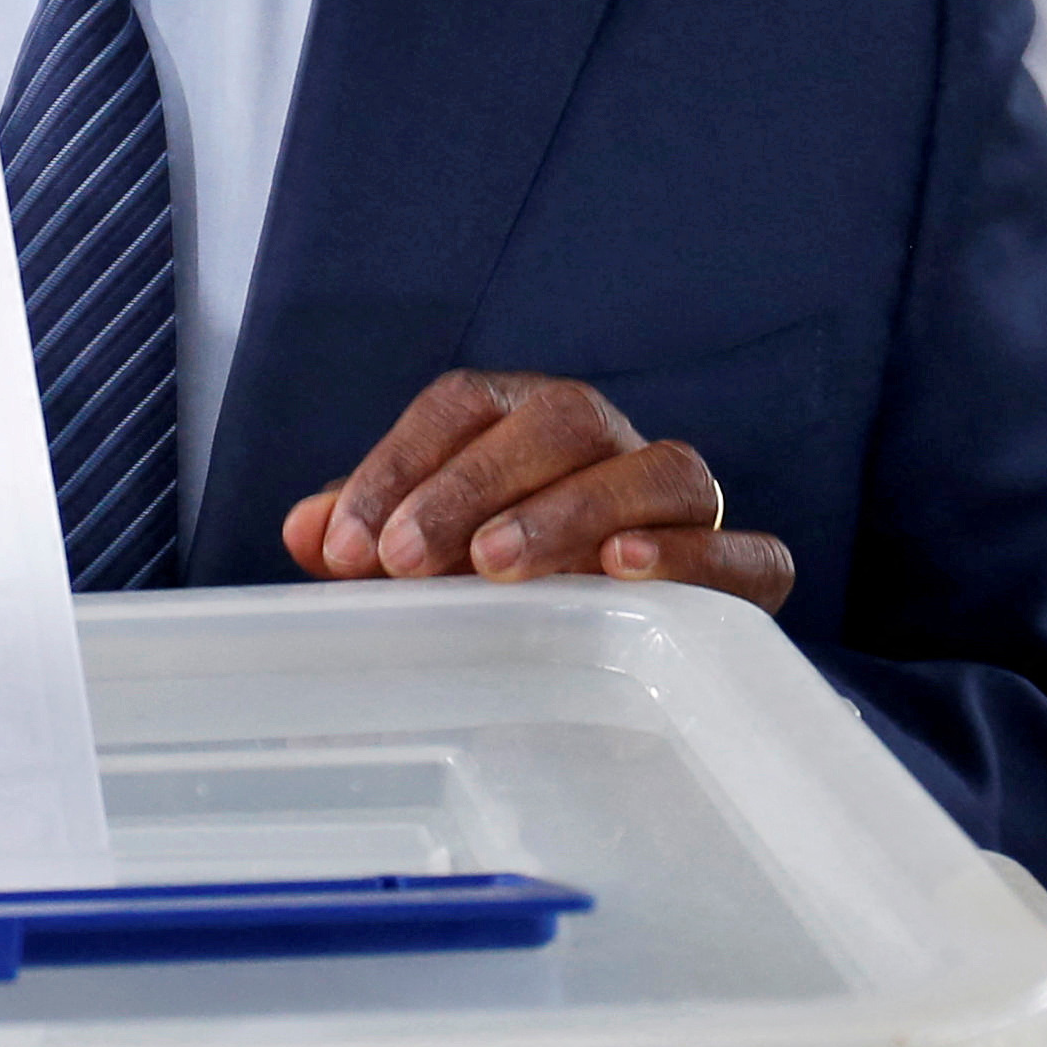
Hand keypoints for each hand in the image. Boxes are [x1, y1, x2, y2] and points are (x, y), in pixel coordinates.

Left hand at [286, 370, 796, 611]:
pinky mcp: (745, 570)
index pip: (467, 403)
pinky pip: (744, 549)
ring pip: (659, 467)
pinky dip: (690, 554)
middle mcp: (610, 443)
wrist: (634, 643)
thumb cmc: (510, 578)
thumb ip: (369, 537)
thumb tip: (301, 529)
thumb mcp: (429, 554)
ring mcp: (684, 502)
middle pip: (562, 418)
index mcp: (527, 421)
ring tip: (496, 566)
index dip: (400, 462)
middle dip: (475, 483)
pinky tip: (621, 569)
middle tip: (409, 559)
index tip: (344, 545)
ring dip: (571, 508)